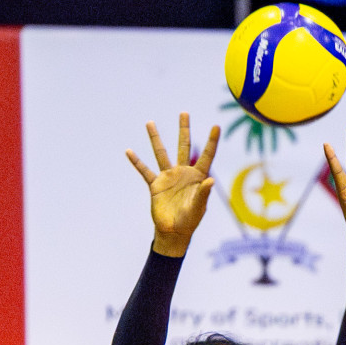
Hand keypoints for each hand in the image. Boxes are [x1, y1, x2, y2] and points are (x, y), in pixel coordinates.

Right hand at [126, 113, 219, 258]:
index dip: (212, 142)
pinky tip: (129, 151)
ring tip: (150, 122)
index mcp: (197, 177)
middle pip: (183, 146)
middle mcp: (182, 172)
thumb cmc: (189, 221)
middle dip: (184, 129)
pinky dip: (137, 162)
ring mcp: (168, 177)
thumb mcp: (198, 207)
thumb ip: (203, 193)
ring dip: (155, 138)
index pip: (206, 155)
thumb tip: (211, 180)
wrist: (173, 232)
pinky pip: (145, 171)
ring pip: (161, 153)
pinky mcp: (155, 185)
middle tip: (184, 112)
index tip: (216, 126)